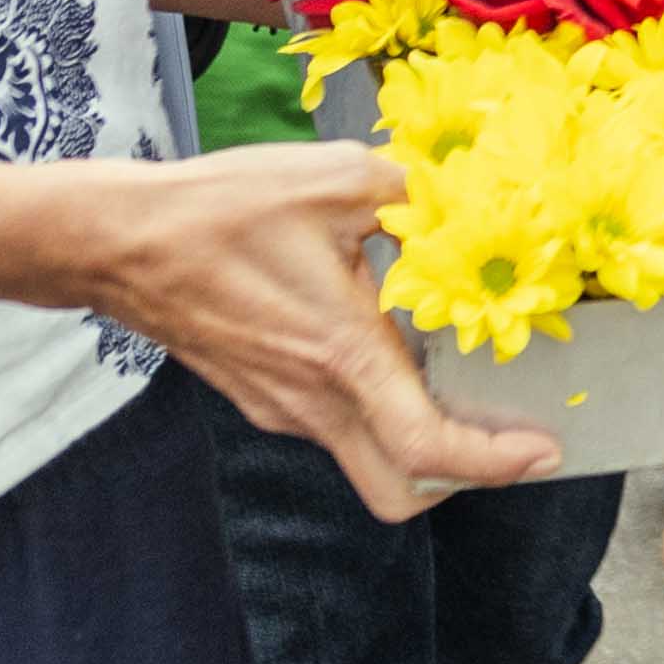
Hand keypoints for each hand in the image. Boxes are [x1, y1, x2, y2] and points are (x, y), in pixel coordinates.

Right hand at [31, 148, 560, 520]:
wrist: (119, 242)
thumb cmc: (224, 210)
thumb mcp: (340, 179)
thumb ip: (422, 195)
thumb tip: (477, 197)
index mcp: (341, 354)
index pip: (425, 446)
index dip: (493, 464)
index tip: (543, 454)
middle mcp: (311, 399)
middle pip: (400, 485)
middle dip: (466, 475)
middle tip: (514, 434)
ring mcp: (280, 406)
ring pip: (368, 455)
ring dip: (425, 438)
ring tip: (473, 381)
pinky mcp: (262, 395)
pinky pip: (336, 423)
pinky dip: (382, 409)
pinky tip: (400, 348)